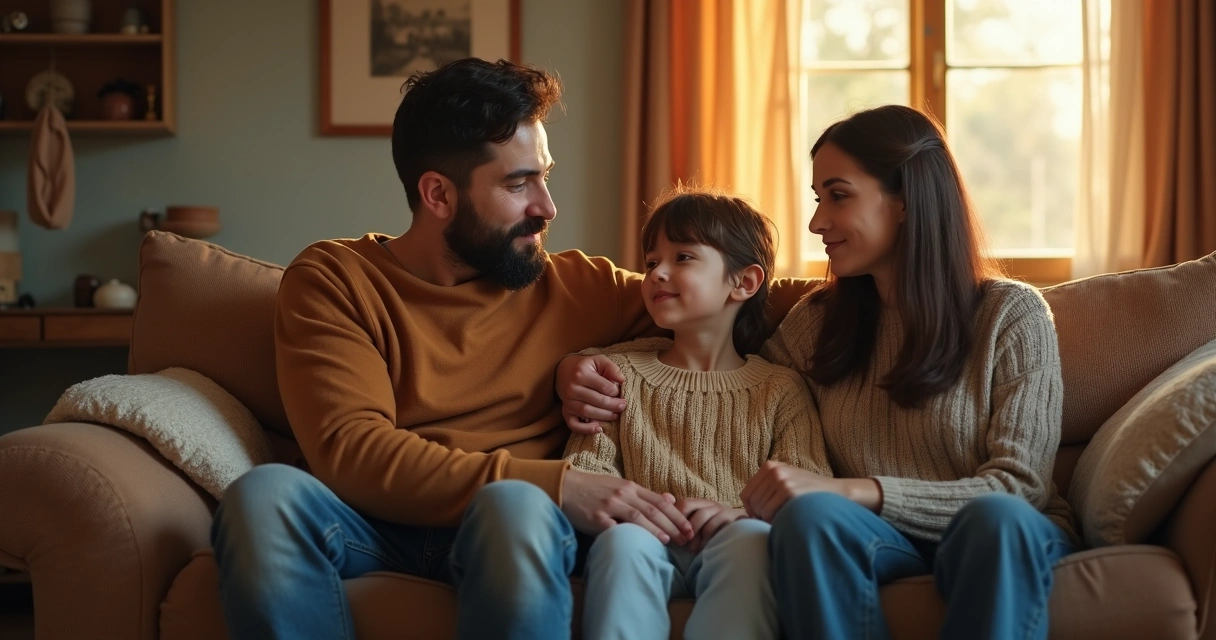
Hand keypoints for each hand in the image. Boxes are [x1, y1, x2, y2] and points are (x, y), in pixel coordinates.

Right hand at [556, 354, 627, 434]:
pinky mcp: (565, 411)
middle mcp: (572, 388)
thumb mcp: (598, 360)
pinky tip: (599, 428)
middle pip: (597, 401)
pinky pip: (574, 425)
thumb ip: (612, 368)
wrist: (563, 371)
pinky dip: (586, 429)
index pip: (604, 387)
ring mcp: (567, 401)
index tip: (619, 392)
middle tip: (623, 406)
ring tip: (615, 415)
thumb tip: (622, 380)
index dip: (616, 391)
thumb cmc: (585, 366)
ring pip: (588, 412)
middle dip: (613, 406)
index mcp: (581, 373)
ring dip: (605, 416)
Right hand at [561, 469, 693, 543]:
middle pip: (654, 510)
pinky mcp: (597, 518)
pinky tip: (639, 544)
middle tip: (686, 538)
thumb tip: (670, 499)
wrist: (565, 487)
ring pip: (639, 517)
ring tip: (669, 541)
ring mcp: (610, 505)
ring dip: (656, 529)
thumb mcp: (620, 486)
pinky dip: (629, 535)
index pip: (660, 501)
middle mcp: (623, 494)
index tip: (689, 527)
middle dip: (673, 525)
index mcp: (630, 487)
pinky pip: (615, 528)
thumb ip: (643, 495)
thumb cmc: (594, 489)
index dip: (677, 515)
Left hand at [676, 497, 746, 552]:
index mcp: (698, 504)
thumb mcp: (698, 529)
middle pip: (688, 504)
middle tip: (680, 542)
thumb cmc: (715, 534)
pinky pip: (716, 523)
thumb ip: (683, 523)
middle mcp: (708, 503)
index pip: (681, 503)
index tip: (669, 535)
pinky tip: (704, 548)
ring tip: (692, 549)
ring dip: (694, 533)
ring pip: (702, 514)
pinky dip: (707, 537)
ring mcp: (720, 508)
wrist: (743, 536)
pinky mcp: (732, 517)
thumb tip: (665, 518)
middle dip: (681, 523)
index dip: (673, 517)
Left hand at [740, 461, 881, 521]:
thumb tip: (746, 506)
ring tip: (782, 519)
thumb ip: (767, 487)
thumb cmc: (810, 492)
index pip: (746, 493)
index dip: (751, 509)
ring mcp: (781, 479)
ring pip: (759, 508)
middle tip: (773, 522)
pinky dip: (774, 521)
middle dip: (759, 516)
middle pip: (751, 502)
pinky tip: (786, 520)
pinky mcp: (789, 491)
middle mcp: (773, 470)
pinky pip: (769, 513)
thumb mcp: (787, 479)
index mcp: (769, 466)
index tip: (761, 517)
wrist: (838, 492)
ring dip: (767, 519)